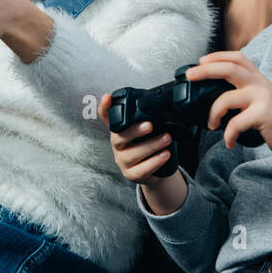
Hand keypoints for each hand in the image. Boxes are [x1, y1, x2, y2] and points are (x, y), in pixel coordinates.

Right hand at [96, 93, 186, 214]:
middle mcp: (118, 144)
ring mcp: (123, 160)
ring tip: (167, 138)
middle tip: (149, 125)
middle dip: (134, 130)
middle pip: (119, 137)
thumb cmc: (152, 145)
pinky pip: (141, 169)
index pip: (108, 117)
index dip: (105, 108)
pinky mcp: (131, 174)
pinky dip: (154, 162)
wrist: (158, 170)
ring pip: (132, 154)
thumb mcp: (150, 129)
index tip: (108, 98)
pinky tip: (165, 155)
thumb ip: (151, 117)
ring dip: (151, 145)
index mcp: (120, 130)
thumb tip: (165, 106)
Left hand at [184, 51, 271, 165]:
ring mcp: (262, 98)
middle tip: (190, 76)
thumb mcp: (264, 100)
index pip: (238, 58)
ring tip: (212, 125)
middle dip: (205, 70)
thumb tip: (216, 99)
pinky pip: (234, 123)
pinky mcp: (263, 115)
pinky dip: (228, 135)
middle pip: (228, 69)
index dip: (218, 56)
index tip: (200, 60)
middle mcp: (261, 84)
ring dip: (213, 114)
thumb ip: (246, 93)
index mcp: (260, 79)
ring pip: (225, 99)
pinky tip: (230, 142)